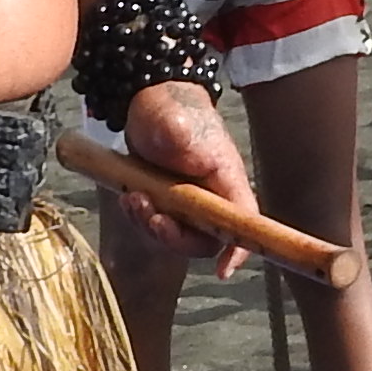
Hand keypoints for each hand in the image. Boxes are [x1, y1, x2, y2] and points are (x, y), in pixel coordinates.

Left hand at [119, 82, 258, 277]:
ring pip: (176, 233)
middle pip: (206, 237)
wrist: (146, 100)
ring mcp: (188, 200)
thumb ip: (183, 136)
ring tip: (132, 198)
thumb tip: (194, 158)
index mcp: (226, 178)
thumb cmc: (169, 107)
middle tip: (151, 217)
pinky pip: (156, 223)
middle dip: (175, 237)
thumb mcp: (174, 120)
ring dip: (151, 225)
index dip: (239, 248)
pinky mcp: (166, 200)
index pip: (244, 220)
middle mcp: (212, 195)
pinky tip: (128, 196)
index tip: (223, 270)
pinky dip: (140, 217)